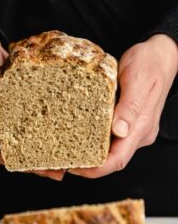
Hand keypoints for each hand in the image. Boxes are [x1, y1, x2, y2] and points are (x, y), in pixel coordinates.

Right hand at [0, 26, 64, 179]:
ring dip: (36, 150)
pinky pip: (21, 126)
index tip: (39, 169)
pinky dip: (35, 133)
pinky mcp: (4, 111)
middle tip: (57, 170)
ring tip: (60, 159)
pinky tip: (51, 136)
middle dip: (32, 162)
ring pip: (17, 141)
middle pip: (9, 151)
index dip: (17, 163)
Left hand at [69, 34, 177, 177]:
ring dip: (90, 156)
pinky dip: (95, 142)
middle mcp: (138, 133)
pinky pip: (111, 138)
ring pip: (111, 150)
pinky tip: (79, 137)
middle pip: (112, 159)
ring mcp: (134, 128)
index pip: (118, 159)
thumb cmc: (149, 63)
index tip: (74, 168)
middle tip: (63, 162)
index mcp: (142, 127)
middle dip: (88, 166)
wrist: (160, 55)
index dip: (95, 169)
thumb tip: (119, 131)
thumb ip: (129, 107)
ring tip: (68, 152)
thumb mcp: (138, 80)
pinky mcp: (128, 121)